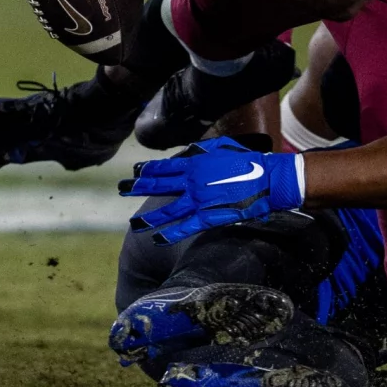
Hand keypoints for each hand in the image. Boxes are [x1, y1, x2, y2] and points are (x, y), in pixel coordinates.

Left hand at [119, 137, 303, 244]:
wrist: (267, 179)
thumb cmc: (247, 161)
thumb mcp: (221, 148)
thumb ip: (201, 151)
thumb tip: (189, 152)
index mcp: (194, 164)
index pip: (163, 168)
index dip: (147, 171)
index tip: (134, 173)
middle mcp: (192, 181)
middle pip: (158, 186)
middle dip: (137, 188)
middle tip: (120, 190)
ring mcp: (199, 200)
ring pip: (167, 211)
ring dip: (149, 218)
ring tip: (133, 224)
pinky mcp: (209, 217)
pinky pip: (185, 227)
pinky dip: (170, 234)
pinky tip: (158, 239)